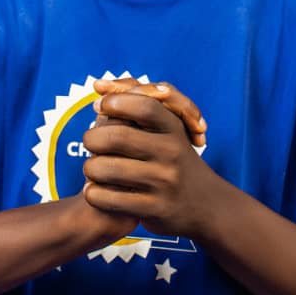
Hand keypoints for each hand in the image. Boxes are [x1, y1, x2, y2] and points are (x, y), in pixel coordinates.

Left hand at [82, 80, 214, 236]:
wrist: (206, 204)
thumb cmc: (175, 158)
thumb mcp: (169, 129)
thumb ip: (138, 101)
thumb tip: (99, 85)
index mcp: (174, 129)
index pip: (142, 105)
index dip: (114, 102)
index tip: (100, 107)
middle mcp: (172, 153)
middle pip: (117, 137)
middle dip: (92, 138)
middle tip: (89, 141)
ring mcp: (164, 182)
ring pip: (107, 169)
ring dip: (89, 167)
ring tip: (91, 168)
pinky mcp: (154, 209)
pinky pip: (109, 199)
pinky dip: (93, 194)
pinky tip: (93, 190)